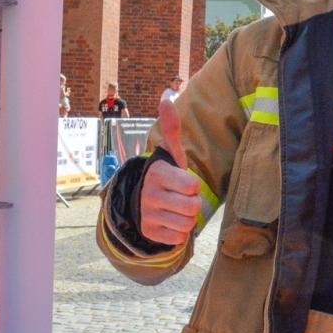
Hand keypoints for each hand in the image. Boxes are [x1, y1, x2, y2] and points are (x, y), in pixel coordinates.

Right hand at [138, 96, 201, 244]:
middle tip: (181, 198)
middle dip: (192, 204)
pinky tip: (170, 222)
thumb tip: (167, 95)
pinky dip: (179, 233)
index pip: (192, 186)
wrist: (140, 204)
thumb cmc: (165, 177)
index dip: (193, 186)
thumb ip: (171, 128)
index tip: (182, 183)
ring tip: (176, 210)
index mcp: (156, 173)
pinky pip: (179, 238)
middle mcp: (149, 194)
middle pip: (193, 207)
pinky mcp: (150, 233)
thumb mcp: (169, 154)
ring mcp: (148, 215)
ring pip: (188, 224)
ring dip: (187, 219)